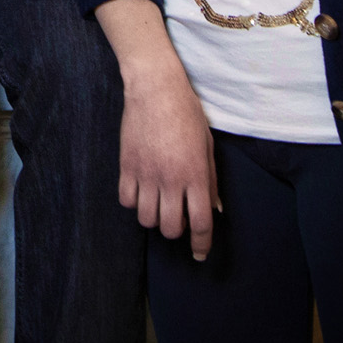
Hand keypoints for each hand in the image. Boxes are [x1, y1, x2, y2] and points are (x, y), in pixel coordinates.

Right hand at [116, 62, 217, 256]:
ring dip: (154, 218)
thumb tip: (215, 209)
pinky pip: (126, 200)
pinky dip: (134, 202)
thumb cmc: (187, 115)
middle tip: (177, 217)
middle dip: (176, 230)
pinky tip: (140, 192)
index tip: (199, 253)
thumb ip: (211, 180)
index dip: (201, 243)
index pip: (200, 222)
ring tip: (158, 204)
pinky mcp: (126, 166)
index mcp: (195, 175)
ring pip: (146, 218)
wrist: (155, 89)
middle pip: (171, 227)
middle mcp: (171, 179)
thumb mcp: (208, 147)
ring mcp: (146, 173)